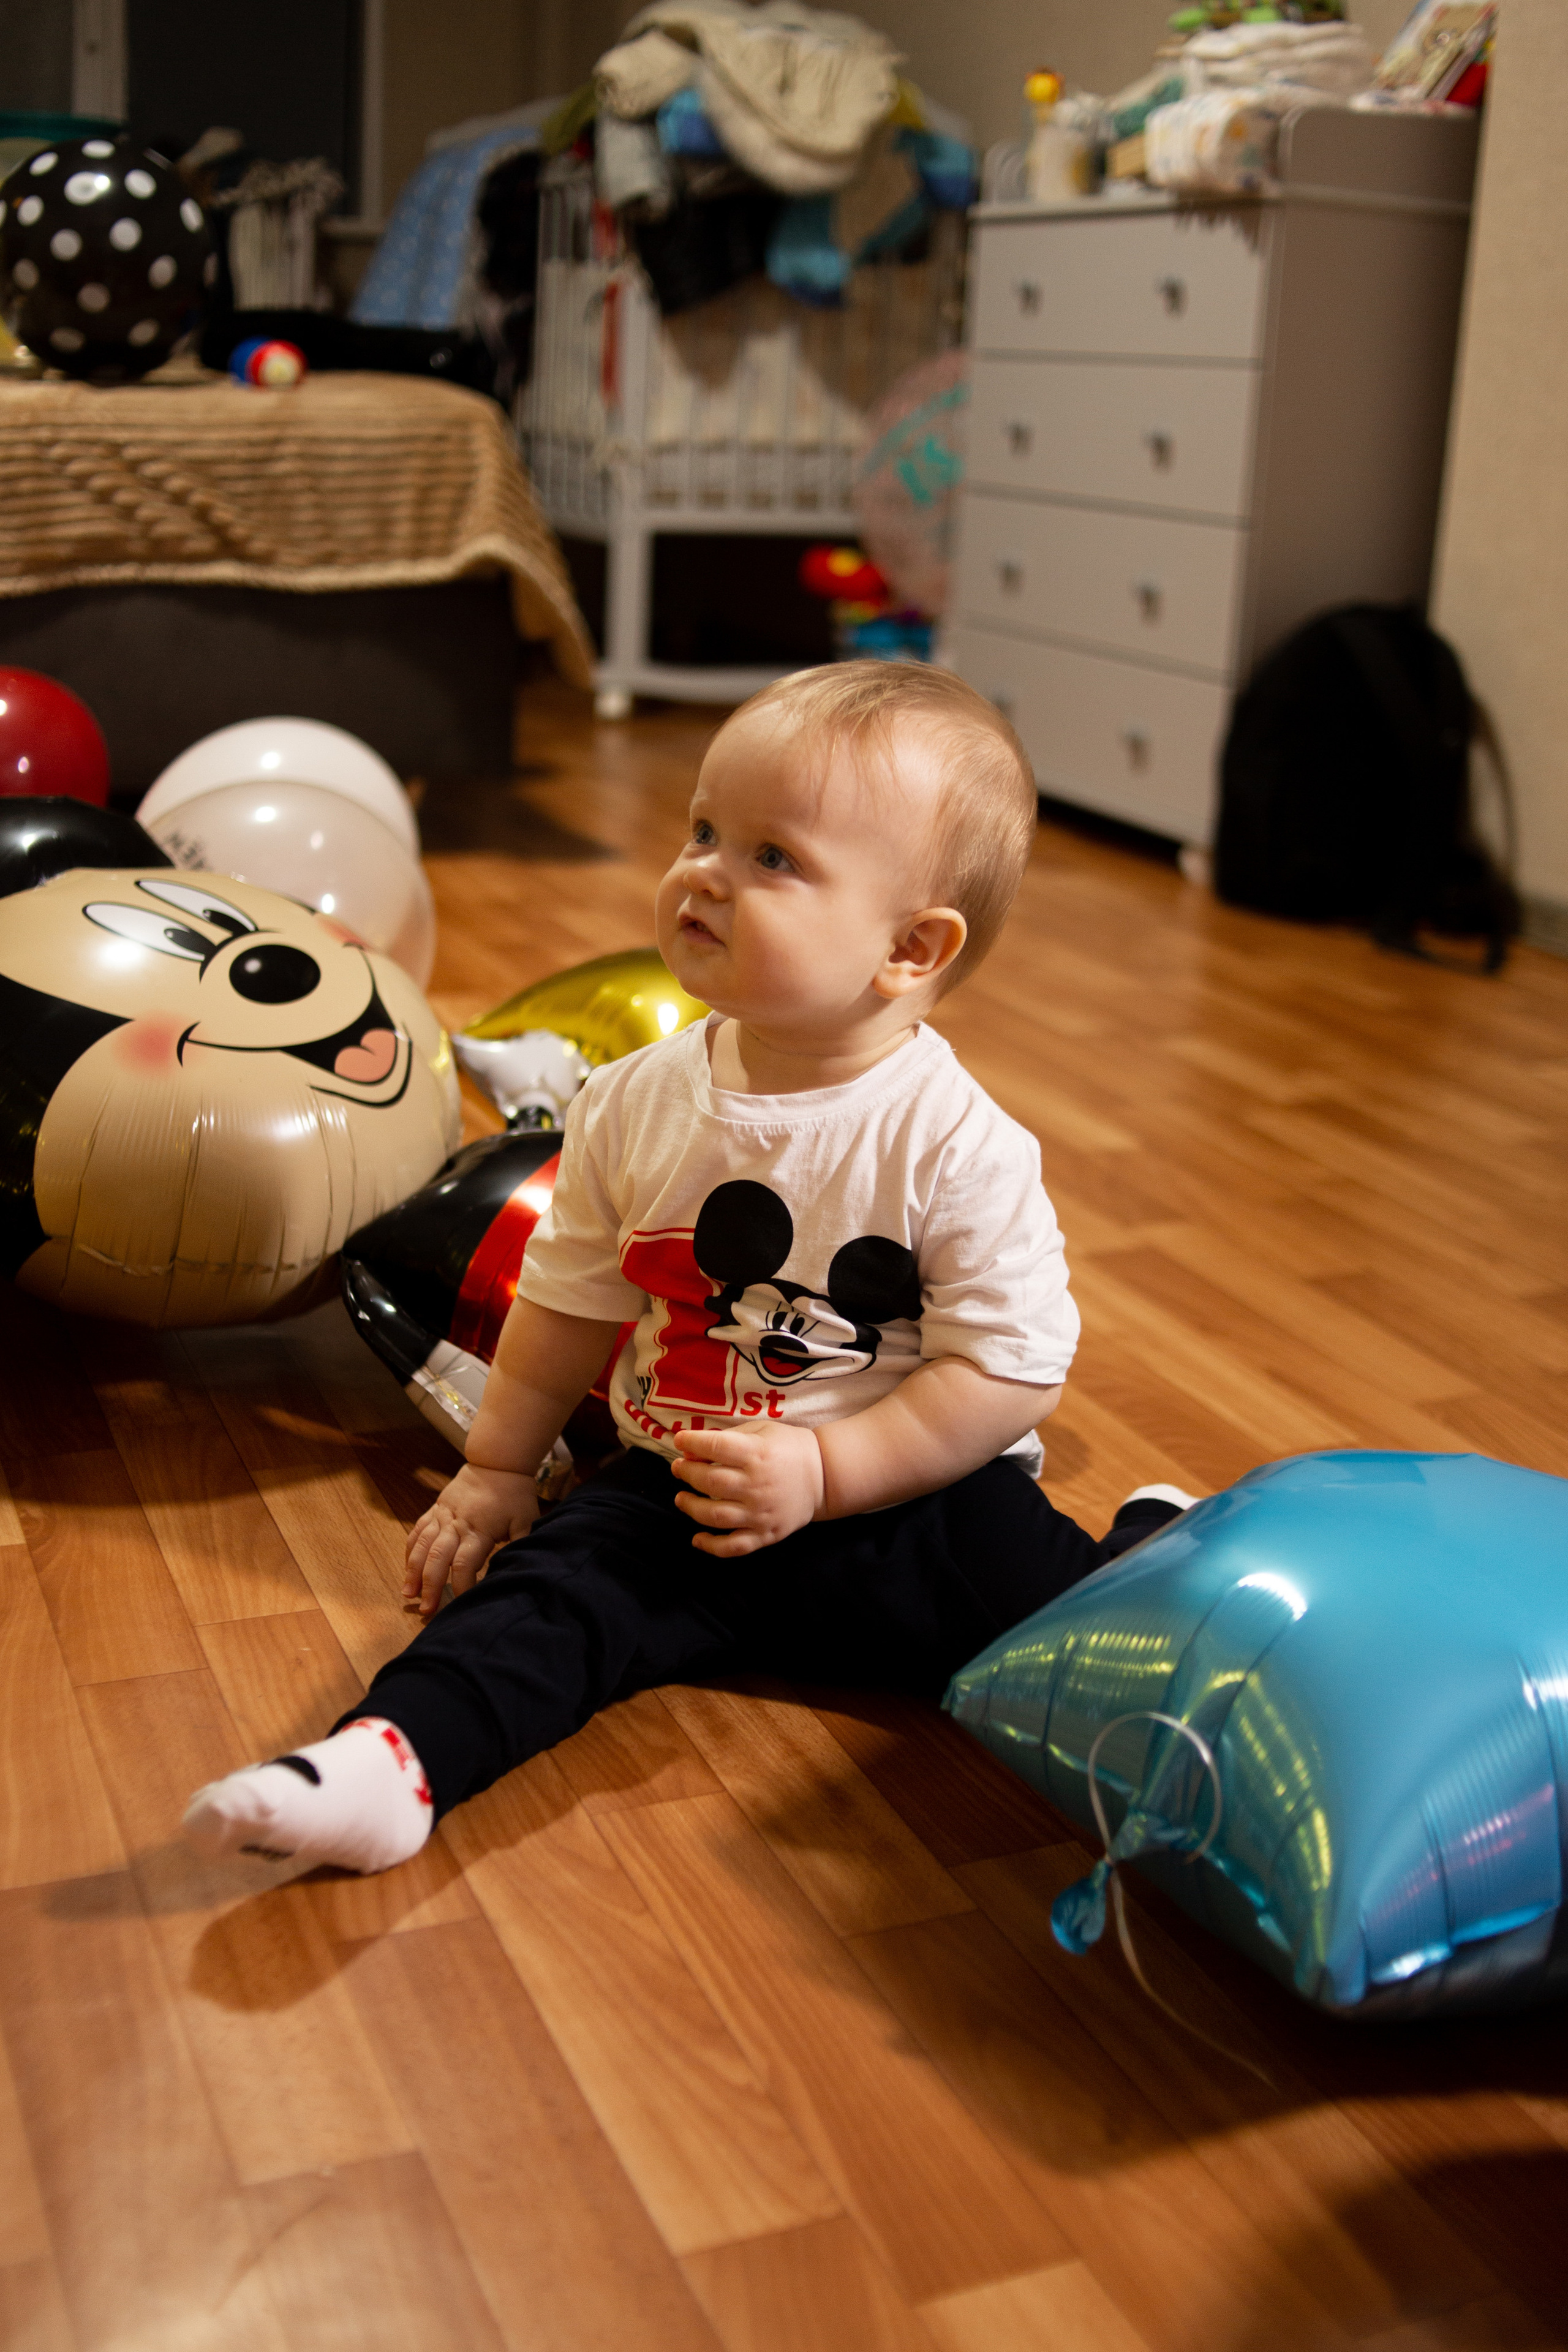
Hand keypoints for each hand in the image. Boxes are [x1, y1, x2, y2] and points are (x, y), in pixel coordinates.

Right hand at [403, 1463, 537, 1618]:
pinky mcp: (434, 1510)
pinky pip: (416, 1531)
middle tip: (426, 1611)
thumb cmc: (514, 1496)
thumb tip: (515, 1572)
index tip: (462, 1604)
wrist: (497, 1464)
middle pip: (437, 1559)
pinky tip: (407, 1570)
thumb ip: (519, 1547)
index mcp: (479, 1530)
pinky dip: (409, 1551)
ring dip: (413, 1571)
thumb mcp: (526, 1521)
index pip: (464, 1564)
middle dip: (430, 1586)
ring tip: (408, 1595)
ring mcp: (442, 1516)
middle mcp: (456, 1524)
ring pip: (421, 1546)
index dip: (461, 1586)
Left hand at [670, 1423, 823, 1557]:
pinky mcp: (766, 1534)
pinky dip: (711, 1546)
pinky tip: (697, 1539)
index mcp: (757, 1453)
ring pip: (715, 1515)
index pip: (715, 1446)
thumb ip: (728, 1438)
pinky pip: (734, 1546)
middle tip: (678, 1468)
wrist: (824, 1476)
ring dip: (690, 1507)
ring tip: (681, 1498)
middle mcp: (757, 1484)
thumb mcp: (761, 1431)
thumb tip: (691, 1450)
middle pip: (710, 1482)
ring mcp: (761, 1513)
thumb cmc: (788, 1448)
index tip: (679, 1441)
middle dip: (686, 1473)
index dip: (691, 1442)